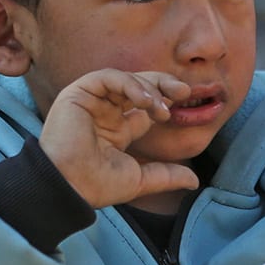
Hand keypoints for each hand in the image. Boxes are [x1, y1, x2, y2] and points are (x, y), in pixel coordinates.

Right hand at [38, 70, 198, 208]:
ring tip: (162, 108)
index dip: (165, 102)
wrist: (69, 187)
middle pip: (138, 87)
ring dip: (148, 88)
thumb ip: (167, 176)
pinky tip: (145, 101)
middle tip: (184, 91)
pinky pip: (108, 77)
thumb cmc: (97, 185)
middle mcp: (105, 112)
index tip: (184, 104)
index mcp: (116, 129)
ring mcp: (92, 101)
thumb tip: (195, 181)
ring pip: (125, 79)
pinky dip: (129, 84)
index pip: (145, 106)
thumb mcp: (141, 179)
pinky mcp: (79, 93)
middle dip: (162, 85)